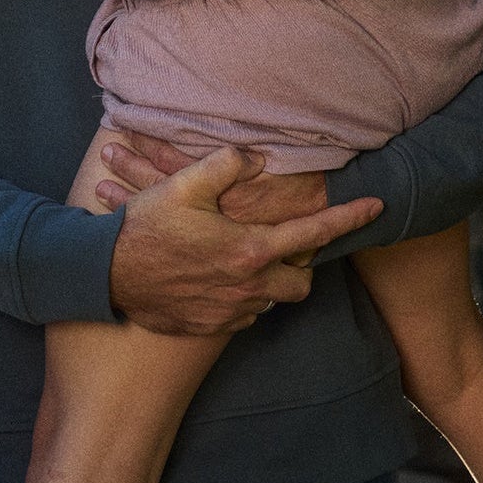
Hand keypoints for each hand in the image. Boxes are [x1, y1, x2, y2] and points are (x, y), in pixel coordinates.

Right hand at [108, 146, 381, 335]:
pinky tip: (216, 279)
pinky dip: (241, 298)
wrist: (106, 274)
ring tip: (242, 257)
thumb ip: (226, 165)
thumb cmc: (144, 227)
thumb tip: (257, 157)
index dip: (349, 218)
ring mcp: (230, 311)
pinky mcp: (210, 326)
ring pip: (271, 299)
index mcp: (249, 249)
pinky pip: (242, 316)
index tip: (376, 206)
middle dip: (303, 264)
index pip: (314, 233)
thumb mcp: (183, 185)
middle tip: (285, 244)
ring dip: (267, 280)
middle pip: (302, 282)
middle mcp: (248, 285)